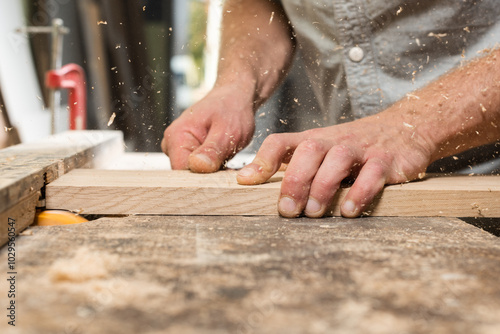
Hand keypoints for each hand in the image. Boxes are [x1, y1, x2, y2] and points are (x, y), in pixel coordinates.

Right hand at [161, 86, 255, 171]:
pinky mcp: (187, 154)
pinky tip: (224, 161)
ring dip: (212, 173)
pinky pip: (198, 171)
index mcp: (176, 136)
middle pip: (186, 175)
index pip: (182, 172)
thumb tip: (197, 167)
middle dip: (208, 176)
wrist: (234, 98)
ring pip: (194, 175)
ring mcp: (178, 150)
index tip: (222, 174)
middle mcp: (172, 144)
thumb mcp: (227, 130)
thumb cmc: (232, 109)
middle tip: (230, 165)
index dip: (202, 179)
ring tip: (227, 159)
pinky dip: (213, 170)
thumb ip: (213, 150)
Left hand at [236, 113, 433, 217]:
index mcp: (314, 140)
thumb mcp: (323, 152)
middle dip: (294, 181)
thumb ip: (295, 167)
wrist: (404, 128)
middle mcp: (334, 141)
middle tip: (287, 210)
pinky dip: (360, 193)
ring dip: (322, 187)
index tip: (245, 181)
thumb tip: (254, 185)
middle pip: (308, 150)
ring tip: (313, 213)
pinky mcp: (386, 160)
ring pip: (337, 160)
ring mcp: (361, 149)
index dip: (261, 159)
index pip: (281, 142)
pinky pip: (373, 173)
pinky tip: (348, 210)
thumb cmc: (354, 147)